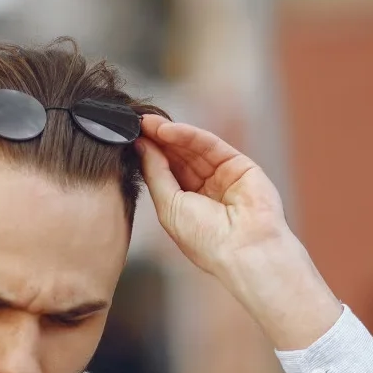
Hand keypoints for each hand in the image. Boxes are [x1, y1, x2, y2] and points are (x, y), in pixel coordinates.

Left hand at [136, 115, 339, 350]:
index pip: (166, 173)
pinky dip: (188, 135)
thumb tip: (141, 146)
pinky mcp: (240, 164)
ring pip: (192, 149)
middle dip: (157, 141)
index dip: (148, 155)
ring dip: (169, 134)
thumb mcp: (169, 207)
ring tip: (146, 124)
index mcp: (187, 205)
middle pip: (178, 157)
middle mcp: (205, 189)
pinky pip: (210, 144)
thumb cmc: (206, 240)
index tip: (128, 138)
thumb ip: (155, 174)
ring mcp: (223, 176)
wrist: (243, 249)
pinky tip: (167, 130)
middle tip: (135, 124)